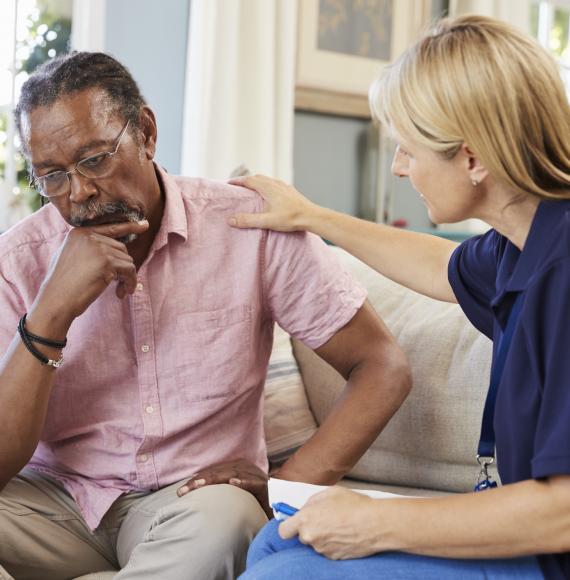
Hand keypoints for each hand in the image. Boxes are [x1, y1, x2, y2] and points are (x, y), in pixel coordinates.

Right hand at [33, 220, 148, 329]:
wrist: (56, 300)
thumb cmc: (63, 285)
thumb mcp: (71, 257)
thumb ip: (88, 248)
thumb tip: (114, 248)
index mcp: (79, 232)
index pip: (110, 228)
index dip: (129, 227)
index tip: (144, 225)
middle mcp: (90, 236)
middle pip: (121, 249)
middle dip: (123, 268)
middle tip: (119, 286)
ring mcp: (99, 247)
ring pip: (127, 260)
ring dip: (127, 278)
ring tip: (119, 291)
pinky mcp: (107, 262)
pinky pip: (130, 270)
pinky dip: (130, 283)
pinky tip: (122, 293)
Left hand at [177, 458, 271, 517]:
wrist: (280, 501)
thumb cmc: (253, 499)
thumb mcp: (234, 494)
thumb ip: (220, 491)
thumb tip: (196, 495)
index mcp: (236, 467)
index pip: (213, 471)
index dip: (197, 480)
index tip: (181, 491)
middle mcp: (245, 467)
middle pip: (219, 472)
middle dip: (200, 481)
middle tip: (183, 491)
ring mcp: (256, 475)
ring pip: (232, 474)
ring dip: (215, 479)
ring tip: (199, 485)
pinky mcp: (265, 486)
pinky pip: (254, 483)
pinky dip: (244, 482)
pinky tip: (233, 482)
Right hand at [227, 174, 315, 231]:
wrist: (312, 217)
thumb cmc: (290, 218)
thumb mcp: (267, 221)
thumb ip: (248, 220)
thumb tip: (230, 220)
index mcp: (268, 187)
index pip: (248, 180)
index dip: (237, 181)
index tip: (228, 183)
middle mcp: (276, 183)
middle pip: (257, 178)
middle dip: (246, 181)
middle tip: (238, 187)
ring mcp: (284, 186)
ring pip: (267, 180)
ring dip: (257, 182)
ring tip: (251, 190)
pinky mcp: (290, 191)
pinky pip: (275, 184)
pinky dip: (267, 186)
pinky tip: (269, 195)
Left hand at [279, 487, 382, 559]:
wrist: (375, 524)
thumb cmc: (353, 504)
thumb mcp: (329, 492)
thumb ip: (312, 501)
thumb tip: (306, 509)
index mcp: (305, 519)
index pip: (284, 531)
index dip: (289, 526)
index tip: (296, 522)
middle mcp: (311, 537)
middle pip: (302, 536)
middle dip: (310, 528)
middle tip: (325, 519)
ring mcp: (322, 550)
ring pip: (316, 543)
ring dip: (323, 536)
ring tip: (339, 525)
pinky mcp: (334, 558)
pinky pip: (328, 550)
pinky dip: (333, 543)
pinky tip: (345, 534)